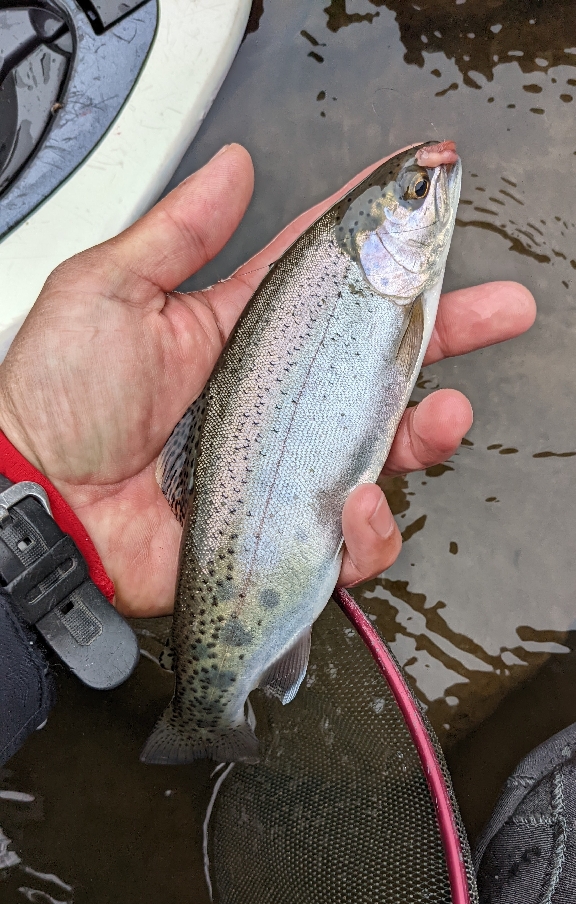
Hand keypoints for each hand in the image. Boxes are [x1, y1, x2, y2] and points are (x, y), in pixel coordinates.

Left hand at [0, 145, 535, 616]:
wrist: (39, 502)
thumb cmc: (58, 399)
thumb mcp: (108, 292)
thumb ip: (178, 233)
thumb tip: (231, 169)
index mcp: (238, 332)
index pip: (323, 272)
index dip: (373, 234)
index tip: (422, 193)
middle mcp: (272, 396)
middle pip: (375, 358)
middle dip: (445, 330)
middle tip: (497, 309)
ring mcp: (283, 463)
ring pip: (382, 443)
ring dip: (428, 428)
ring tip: (442, 415)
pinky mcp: (283, 526)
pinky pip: (352, 531)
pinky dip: (370, 523)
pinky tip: (358, 501)